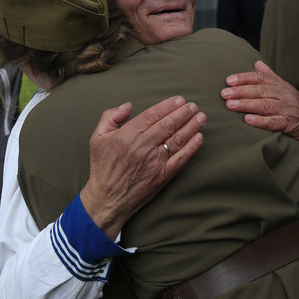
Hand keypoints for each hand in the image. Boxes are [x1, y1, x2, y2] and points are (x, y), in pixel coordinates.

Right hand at [79, 96, 205, 238]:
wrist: (107, 199)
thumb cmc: (102, 167)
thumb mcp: (97, 138)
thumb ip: (110, 117)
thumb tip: (128, 105)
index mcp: (128, 134)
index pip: (152, 114)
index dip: (168, 106)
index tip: (179, 100)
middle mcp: (143, 146)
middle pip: (168, 124)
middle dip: (184, 113)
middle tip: (194, 106)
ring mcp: (155, 161)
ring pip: (177, 139)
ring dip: (192, 126)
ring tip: (201, 117)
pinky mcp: (163, 175)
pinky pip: (181, 158)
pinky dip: (192, 147)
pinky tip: (199, 138)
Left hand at [221, 60, 298, 159]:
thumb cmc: (296, 105)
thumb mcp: (286, 88)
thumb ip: (270, 76)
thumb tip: (256, 62)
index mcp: (281, 85)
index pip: (261, 78)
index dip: (245, 78)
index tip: (229, 80)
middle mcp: (285, 95)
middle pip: (261, 91)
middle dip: (241, 91)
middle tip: (224, 94)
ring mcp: (288, 110)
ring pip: (265, 105)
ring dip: (246, 104)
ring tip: (230, 105)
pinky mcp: (290, 125)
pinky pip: (274, 122)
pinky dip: (260, 121)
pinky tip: (248, 120)